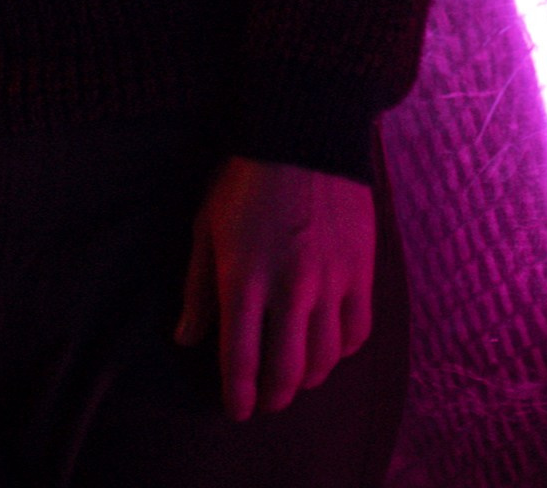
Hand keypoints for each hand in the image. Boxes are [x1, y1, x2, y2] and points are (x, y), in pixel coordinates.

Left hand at [175, 155, 374, 421]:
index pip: (240, 359)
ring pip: (324, 359)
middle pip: (287, 372)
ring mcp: (330, 283)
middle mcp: (289, 288)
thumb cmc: (244, 181)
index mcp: (243, 277)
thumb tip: (185, 338)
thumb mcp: (207, 227)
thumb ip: (198, 288)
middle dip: (274, 397)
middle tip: (266, 402)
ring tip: (294, 378)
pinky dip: (342, 351)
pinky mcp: (361, 272)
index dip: (238, 395)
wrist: (303, 136)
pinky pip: (357, 332)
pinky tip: (328, 347)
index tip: (236, 410)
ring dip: (307, 379)